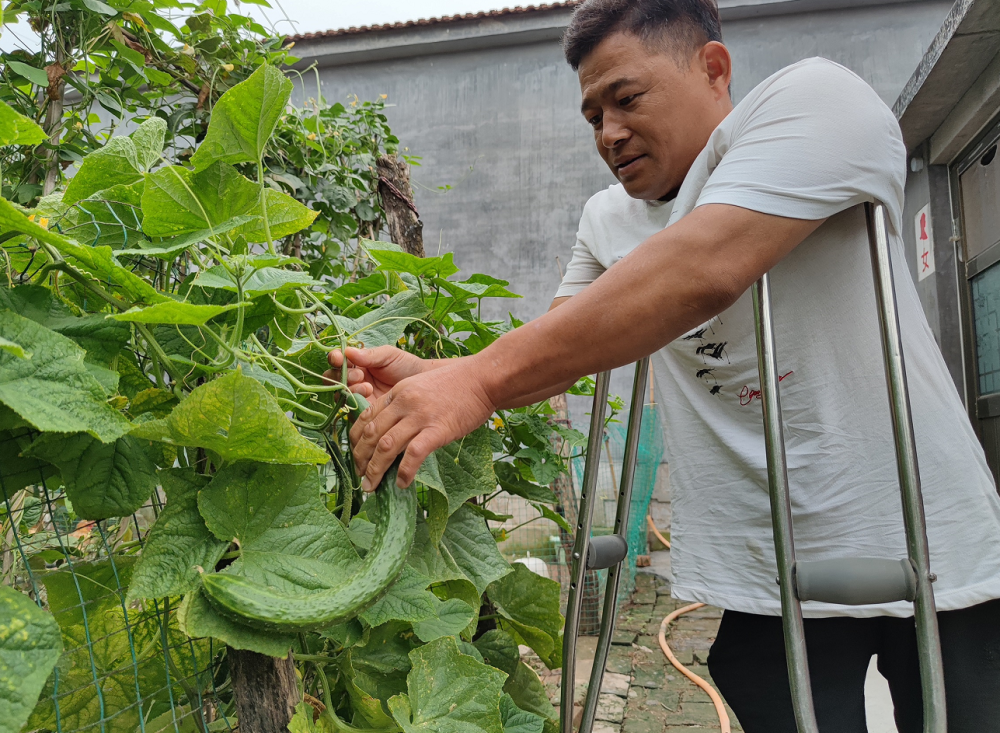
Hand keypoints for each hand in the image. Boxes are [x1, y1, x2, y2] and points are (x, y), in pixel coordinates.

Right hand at [323, 346, 431, 399]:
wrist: (421, 384)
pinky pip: (351, 408)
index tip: (339, 358)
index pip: (338, 360)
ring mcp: (357, 395)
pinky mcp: (363, 410)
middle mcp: (353, 379)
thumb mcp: (388, 355)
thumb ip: (369, 355)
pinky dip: (355, 402)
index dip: (335, 359)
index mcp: (357, 363)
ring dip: (350, 389)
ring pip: (340, 393)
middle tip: (360, 375)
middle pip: (333, 378)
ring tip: (367, 387)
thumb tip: (347, 351)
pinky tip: (368, 397)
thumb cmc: (406, 366)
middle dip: (342, 376)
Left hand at [350, 357, 495, 490]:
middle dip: (360, 458)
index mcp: (397, 392)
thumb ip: (404, 404)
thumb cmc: (456, 384)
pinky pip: (413, 455)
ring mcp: (420, 416)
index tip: (354, 455)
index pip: (366, 417)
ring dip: (375, 470)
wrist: (483, 379)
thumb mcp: (421, 385)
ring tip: (370, 486)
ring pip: (386, 446)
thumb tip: (392, 429)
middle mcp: (403, 403)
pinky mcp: (437, 430)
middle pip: (371, 434)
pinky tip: (401, 483)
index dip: (354, 440)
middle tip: (358, 476)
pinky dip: (404, 472)